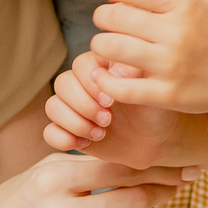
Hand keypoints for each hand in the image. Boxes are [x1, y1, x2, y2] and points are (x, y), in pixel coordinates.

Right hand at [44, 51, 189, 166]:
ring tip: (101, 134)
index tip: (111, 101)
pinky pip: (49, 132)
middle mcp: (83, 83)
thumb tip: (110, 72)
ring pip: (52, 106)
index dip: (91, 83)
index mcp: (102, 66)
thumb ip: (131, 75)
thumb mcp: (151, 89)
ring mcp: (74, 107)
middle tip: (108, 120)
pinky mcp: (69, 130)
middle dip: (83, 105)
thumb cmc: (156, 110)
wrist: (158, 141)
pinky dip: (63, 138)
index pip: (81, 64)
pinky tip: (86, 144)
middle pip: (62, 83)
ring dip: (75, 122)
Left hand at [86, 0, 207, 117]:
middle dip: (102, 16)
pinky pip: (122, 88)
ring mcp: (172, 66)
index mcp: (185, 5)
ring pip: (112, 49)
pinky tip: (106, 74)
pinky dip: (105, 81)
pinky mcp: (168, 95)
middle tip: (106, 21)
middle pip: (114, 17)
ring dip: (100, 45)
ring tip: (106, 45)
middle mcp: (177, 33)